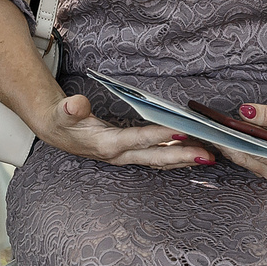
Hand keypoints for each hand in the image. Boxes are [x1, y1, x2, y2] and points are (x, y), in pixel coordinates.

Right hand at [34, 91, 211, 169]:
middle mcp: (120, 155)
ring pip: (159, 161)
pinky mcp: (131, 155)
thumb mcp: (63, 112)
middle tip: (208, 154)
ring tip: (209, 156)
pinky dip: (175, 157)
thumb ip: (70, 108)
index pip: (139, 138)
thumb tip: (75, 104)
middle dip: (183, 156)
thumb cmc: (63, 120)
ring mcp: (127, 157)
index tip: (183, 131)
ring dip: (184, 160)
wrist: (57, 132)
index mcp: (107, 144)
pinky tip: (192, 154)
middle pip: (156, 157)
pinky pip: (157, 159)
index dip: (161, 135)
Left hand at [214, 98, 266, 184]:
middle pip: (244, 159)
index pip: (253, 155)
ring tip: (209, 129)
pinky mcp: (262, 165)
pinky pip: (243, 156)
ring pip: (241, 159)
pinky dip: (232, 144)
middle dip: (225, 144)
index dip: (234, 143)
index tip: (217, 131)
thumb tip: (243, 112)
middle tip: (207, 129)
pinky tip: (220, 133)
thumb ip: (266, 114)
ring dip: (226, 145)